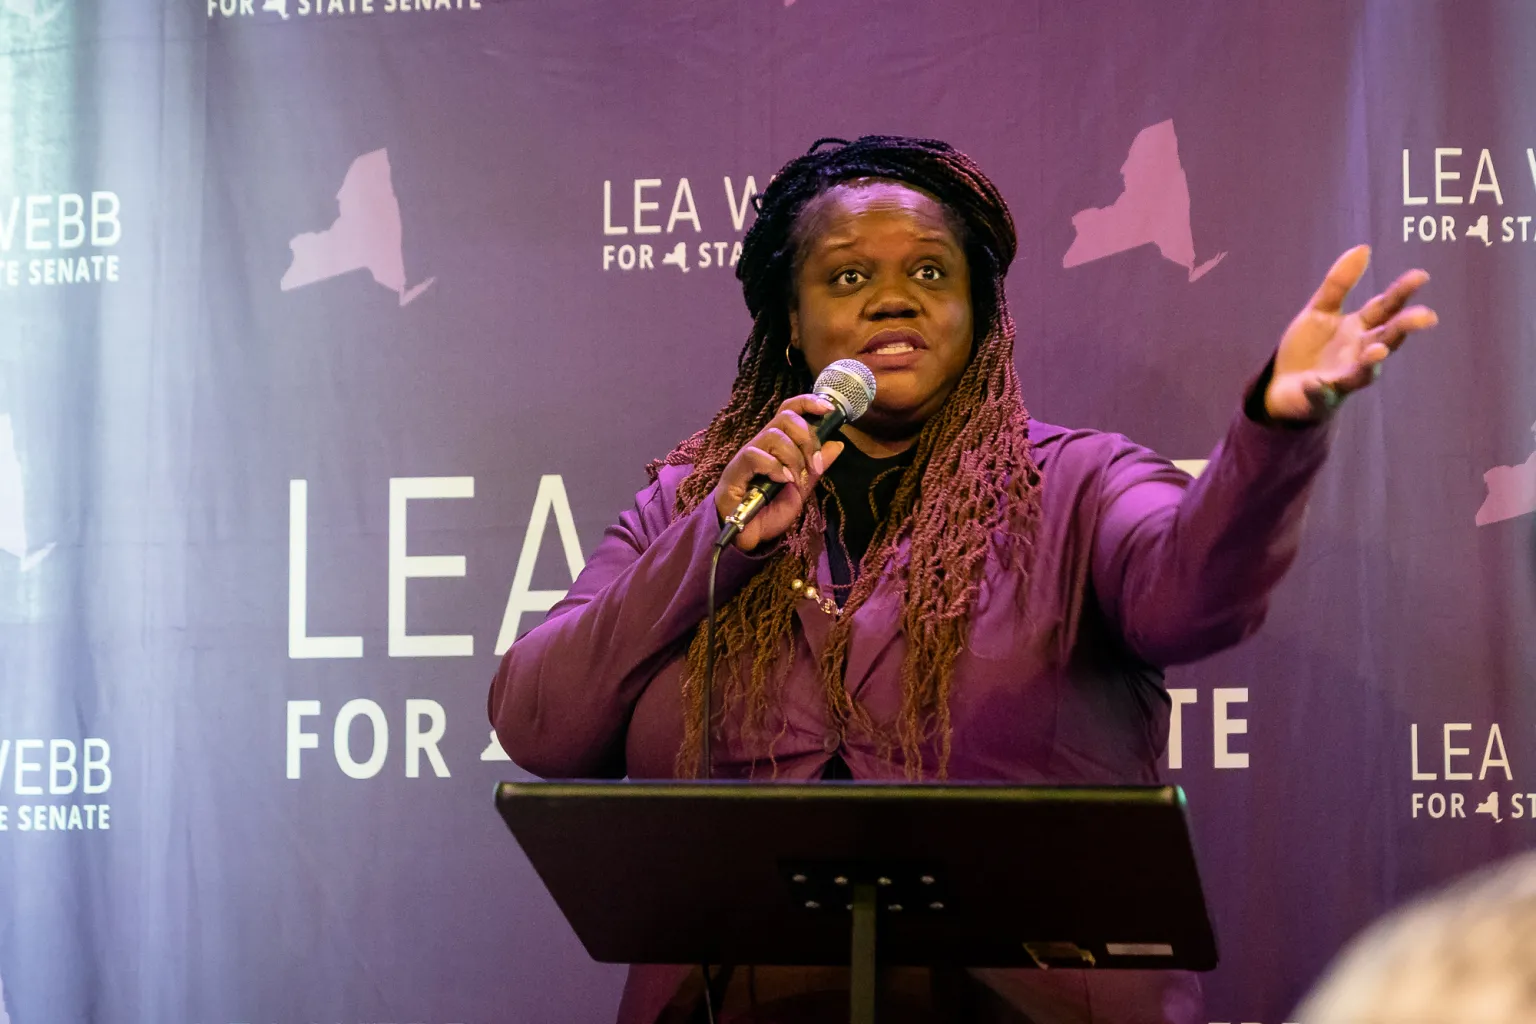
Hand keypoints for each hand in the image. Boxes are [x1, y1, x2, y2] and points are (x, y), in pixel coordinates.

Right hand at [712, 395, 845, 551]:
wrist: (748, 535)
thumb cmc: (770, 509)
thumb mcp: (802, 487)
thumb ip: (816, 466)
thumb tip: (837, 444)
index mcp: (778, 444)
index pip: (790, 410)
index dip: (808, 403)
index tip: (829, 410)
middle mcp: (763, 444)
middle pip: (785, 417)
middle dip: (806, 437)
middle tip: (812, 463)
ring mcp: (748, 455)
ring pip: (774, 435)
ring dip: (793, 456)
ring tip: (796, 479)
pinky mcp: (735, 470)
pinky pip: (756, 455)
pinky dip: (775, 467)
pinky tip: (782, 481)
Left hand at [1265, 245, 1438, 421]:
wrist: (1283, 387)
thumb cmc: (1309, 348)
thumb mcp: (1320, 311)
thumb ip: (1339, 283)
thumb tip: (1364, 248)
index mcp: (1360, 329)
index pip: (1385, 308)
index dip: (1402, 292)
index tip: (1421, 276)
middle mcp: (1359, 353)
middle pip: (1386, 338)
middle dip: (1404, 328)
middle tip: (1425, 316)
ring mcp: (1342, 377)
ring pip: (1363, 371)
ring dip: (1371, 362)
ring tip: (1378, 350)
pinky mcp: (1320, 397)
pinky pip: (1322, 394)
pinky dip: (1320, 390)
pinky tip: (1317, 383)